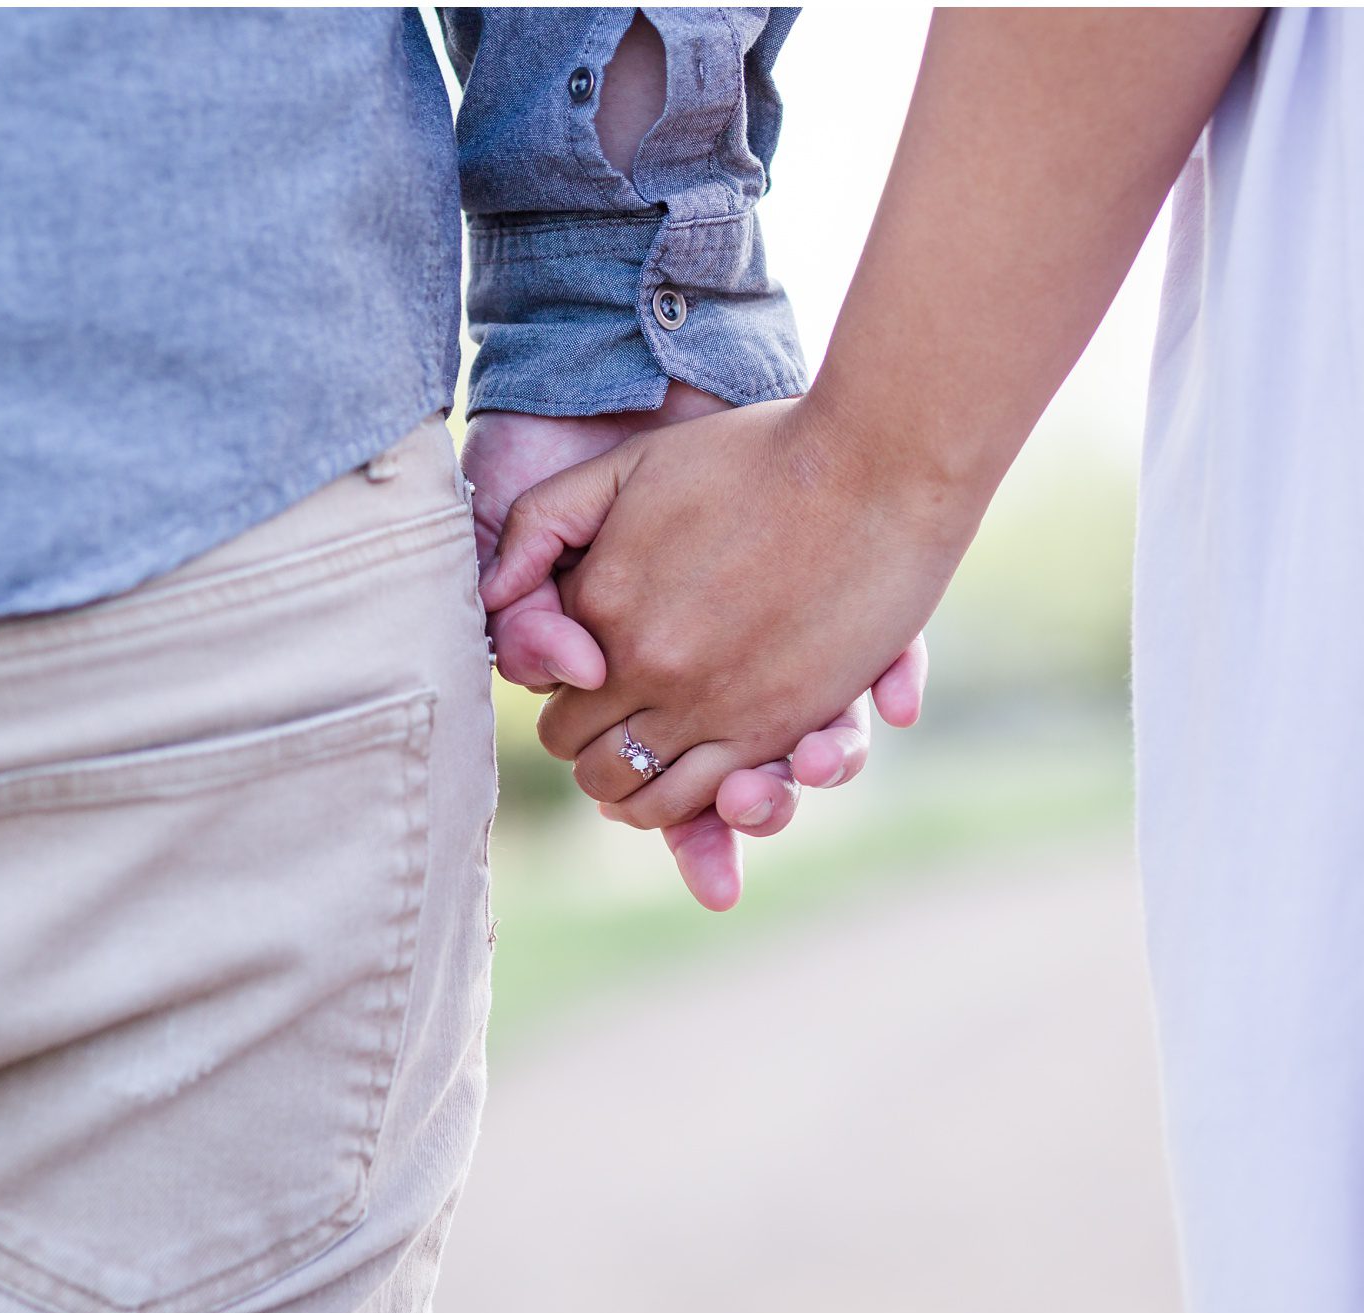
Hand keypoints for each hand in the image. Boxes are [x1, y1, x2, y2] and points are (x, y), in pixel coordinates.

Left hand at [480, 395, 966, 832]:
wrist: (871, 464)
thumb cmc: (751, 453)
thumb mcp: (627, 465)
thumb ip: (545, 521)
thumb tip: (491, 595)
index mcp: (601, 606)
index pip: (550, 692)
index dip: (567, 692)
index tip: (594, 682)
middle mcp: (644, 665)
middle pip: (581, 751)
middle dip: (592, 746)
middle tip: (619, 730)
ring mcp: (707, 703)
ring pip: (631, 792)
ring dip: (631, 791)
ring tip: (649, 764)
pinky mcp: (771, 727)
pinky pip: (697, 799)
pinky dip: (685, 808)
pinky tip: (696, 783)